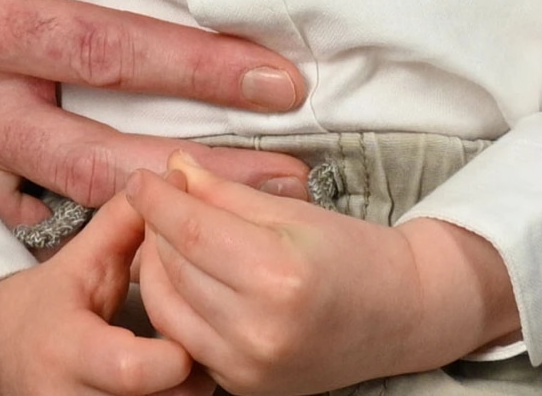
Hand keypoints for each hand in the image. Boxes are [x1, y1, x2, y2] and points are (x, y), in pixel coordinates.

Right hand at [0, 0, 312, 222]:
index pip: (106, 51)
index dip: (195, 68)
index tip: (276, 77)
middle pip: (100, 150)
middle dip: (199, 166)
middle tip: (292, 171)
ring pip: (71, 190)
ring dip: (162, 203)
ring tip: (249, 201)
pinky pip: (25, 210)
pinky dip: (90, 223)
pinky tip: (156, 225)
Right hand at [0, 197, 206, 395]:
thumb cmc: (46, 307)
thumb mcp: (80, 261)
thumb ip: (124, 223)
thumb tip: (174, 180)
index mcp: (71, 351)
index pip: (135, 370)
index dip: (176, 356)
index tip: (188, 334)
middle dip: (191, 377)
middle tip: (195, 347)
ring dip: (182, 394)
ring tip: (181, 364)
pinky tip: (165, 382)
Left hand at [125, 152, 519, 394]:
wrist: (399, 316)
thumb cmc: (354, 254)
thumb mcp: (293, 211)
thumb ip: (226, 193)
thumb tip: (175, 167)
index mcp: (279, 274)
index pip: (191, 230)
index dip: (158, 200)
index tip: (142, 176)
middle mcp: (259, 328)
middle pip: (173, 269)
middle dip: (155, 229)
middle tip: (160, 199)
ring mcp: (249, 365)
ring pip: (167, 309)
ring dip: (155, 268)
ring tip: (170, 237)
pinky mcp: (243, 385)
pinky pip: (185, 339)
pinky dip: (174, 306)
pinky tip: (184, 277)